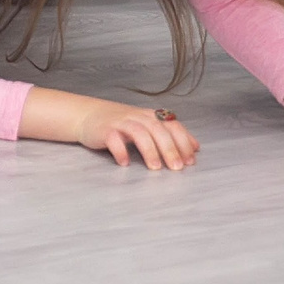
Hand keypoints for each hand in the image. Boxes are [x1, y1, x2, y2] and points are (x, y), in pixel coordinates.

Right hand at [76, 101, 200, 170]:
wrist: (88, 115)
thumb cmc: (121, 124)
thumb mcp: (147, 125)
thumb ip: (170, 134)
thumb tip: (195, 147)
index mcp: (151, 116)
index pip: (172, 126)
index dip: (183, 142)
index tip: (190, 161)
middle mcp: (138, 117)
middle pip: (157, 130)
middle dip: (169, 149)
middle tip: (176, 167)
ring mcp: (121, 122)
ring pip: (139, 133)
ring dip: (149, 151)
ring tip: (155, 168)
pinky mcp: (105, 130)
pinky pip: (113, 139)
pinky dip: (120, 151)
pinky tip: (125, 163)